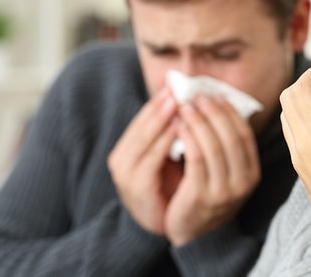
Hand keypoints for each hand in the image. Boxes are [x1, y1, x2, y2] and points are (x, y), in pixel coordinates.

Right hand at [108, 87, 181, 234]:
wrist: (161, 225)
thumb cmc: (168, 188)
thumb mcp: (167, 157)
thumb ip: (171, 135)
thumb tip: (188, 105)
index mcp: (127, 150)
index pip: (142, 119)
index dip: (158, 102)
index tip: (175, 85)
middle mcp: (121, 159)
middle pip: (141, 125)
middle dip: (160, 106)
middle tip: (178, 89)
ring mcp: (126, 174)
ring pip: (143, 138)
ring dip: (162, 119)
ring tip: (179, 103)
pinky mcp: (136, 188)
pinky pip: (151, 160)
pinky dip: (164, 142)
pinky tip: (179, 129)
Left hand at [165, 95, 260, 245]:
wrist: (195, 235)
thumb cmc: (207, 195)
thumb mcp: (225, 173)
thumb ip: (225, 146)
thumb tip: (217, 106)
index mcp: (251, 173)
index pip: (244, 135)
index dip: (230, 113)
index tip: (215, 95)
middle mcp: (242, 183)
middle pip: (230, 137)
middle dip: (214, 112)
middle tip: (197, 96)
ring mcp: (223, 191)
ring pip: (213, 146)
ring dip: (199, 122)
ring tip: (185, 107)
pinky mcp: (201, 196)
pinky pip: (196, 159)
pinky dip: (188, 138)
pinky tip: (178, 126)